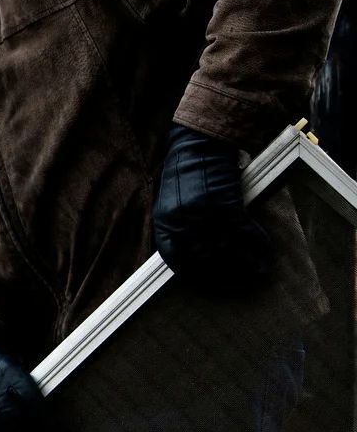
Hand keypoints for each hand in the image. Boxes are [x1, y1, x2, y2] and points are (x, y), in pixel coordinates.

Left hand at [152, 123, 269, 281]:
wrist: (199, 144)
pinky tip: (266, 256)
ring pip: (227, 249)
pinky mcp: (226, 203)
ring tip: (256, 276)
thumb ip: (177, 229)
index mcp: (164, 222)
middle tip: (239, 286)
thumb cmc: (186, 175)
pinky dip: (257, 245)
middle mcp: (182, 221)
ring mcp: (204, 213)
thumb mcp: (171, 204)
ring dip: (245, 265)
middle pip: (204, 259)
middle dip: (224, 276)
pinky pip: (244, 232)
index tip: (209, 288)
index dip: (194, 278)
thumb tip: (190, 256)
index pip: (176, 261)